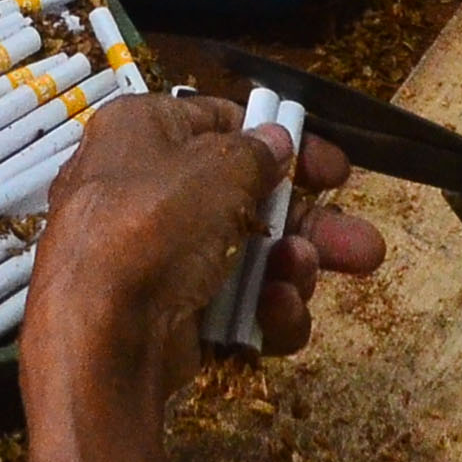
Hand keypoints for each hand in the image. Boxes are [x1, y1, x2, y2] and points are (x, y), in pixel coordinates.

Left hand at [27, 94, 383, 399]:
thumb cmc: (151, 225)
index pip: (220, 124)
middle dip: (309, 224)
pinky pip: (235, 306)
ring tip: (304, 273)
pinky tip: (277, 312)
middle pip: (247, 200)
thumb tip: (275, 141)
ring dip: (291, 267)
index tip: (333, 170)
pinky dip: (263, 310)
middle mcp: (146, 190)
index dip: (281, 143)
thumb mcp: (214, 169)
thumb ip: (255, 154)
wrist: (99, 336)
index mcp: (141, 133)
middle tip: (362, 247)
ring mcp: (160, 259)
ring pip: (249, 258)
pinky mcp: (173, 316)